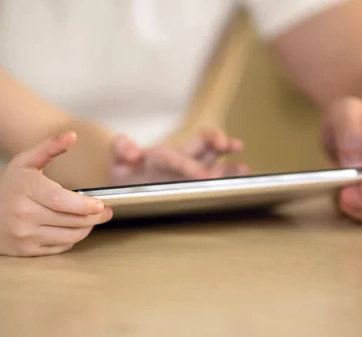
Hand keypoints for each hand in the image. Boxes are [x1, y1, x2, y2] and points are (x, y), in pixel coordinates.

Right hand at [0, 132, 111, 256]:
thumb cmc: (4, 186)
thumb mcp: (23, 162)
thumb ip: (49, 148)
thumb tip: (72, 136)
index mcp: (26, 190)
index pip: (61, 200)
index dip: (84, 205)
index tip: (100, 204)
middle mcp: (24, 215)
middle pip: (70, 220)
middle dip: (93, 217)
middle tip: (105, 212)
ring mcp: (25, 235)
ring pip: (68, 237)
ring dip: (86, 229)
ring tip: (92, 220)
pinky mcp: (26, 252)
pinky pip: (59, 248)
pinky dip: (72, 239)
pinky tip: (75, 229)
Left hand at [110, 128, 248, 184]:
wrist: (128, 182)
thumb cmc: (125, 171)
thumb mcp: (117, 160)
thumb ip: (120, 149)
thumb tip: (132, 150)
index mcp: (162, 153)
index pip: (176, 155)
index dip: (187, 163)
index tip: (199, 176)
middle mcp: (183, 158)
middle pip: (202, 141)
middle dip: (215, 140)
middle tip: (229, 144)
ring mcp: (193, 169)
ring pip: (215, 159)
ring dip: (229, 161)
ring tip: (244, 167)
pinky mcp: (199, 180)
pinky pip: (218, 173)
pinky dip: (231, 173)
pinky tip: (243, 175)